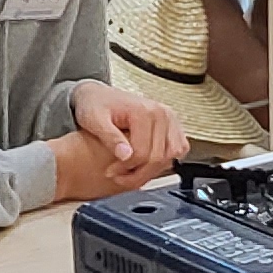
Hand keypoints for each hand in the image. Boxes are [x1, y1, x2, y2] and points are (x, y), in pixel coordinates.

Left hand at [51, 80, 187, 200]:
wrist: (98, 95)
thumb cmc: (95, 105)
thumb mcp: (94, 120)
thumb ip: (110, 137)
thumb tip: (125, 155)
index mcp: (144, 111)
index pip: (143, 152)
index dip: (126, 168)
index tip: (111, 172)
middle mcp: (161, 113)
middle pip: (158, 157)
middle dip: (138, 174)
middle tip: (119, 177)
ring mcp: (170, 118)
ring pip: (171, 156)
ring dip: (153, 171)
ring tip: (132, 173)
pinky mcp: (173, 124)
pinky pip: (179, 149)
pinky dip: (166, 160)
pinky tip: (147, 164)